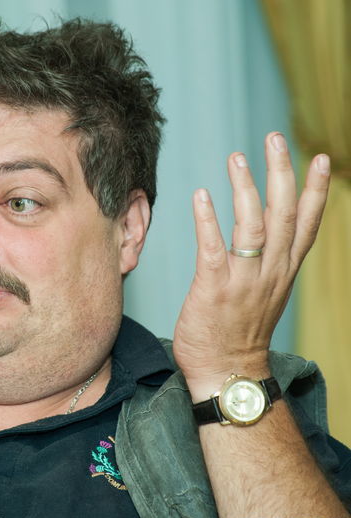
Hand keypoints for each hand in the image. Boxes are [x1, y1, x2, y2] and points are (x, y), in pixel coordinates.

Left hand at [173, 132, 329, 400]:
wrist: (227, 374)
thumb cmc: (239, 333)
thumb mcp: (266, 294)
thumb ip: (267, 263)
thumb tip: (264, 234)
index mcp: (283, 271)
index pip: (306, 224)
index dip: (314, 189)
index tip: (319, 157)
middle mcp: (270, 272)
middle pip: (284, 214)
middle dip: (281, 173)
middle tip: (273, 139)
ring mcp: (243, 280)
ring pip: (253, 226)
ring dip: (246, 188)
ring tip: (237, 158)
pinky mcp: (214, 289)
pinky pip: (213, 248)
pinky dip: (209, 220)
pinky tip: (202, 196)